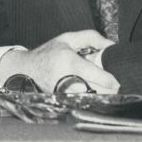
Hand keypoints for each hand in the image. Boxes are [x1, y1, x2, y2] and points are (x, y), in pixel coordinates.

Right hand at [0, 30, 118, 93]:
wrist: (26, 68)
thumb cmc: (48, 52)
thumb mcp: (68, 38)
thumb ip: (91, 37)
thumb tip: (111, 45)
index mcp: (70, 62)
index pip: (100, 77)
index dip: (112, 80)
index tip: (115, 78)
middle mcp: (67, 79)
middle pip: (100, 92)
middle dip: (110, 89)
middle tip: (111, 83)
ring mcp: (64, 93)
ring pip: (93, 100)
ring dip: (101, 96)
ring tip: (101, 88)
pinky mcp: (62, 101)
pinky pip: (83, 103)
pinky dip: (90, 99)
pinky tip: (90, 92)